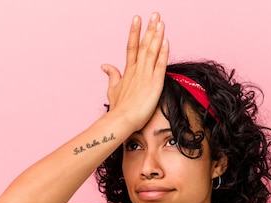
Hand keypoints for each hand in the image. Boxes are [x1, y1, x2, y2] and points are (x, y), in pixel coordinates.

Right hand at [101, 13, 168, 130]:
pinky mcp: (154, 84)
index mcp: (128, 71)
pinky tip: (166, 41)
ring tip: (160, 21)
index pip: (131, 46)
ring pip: (151, 51)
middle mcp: (136, 70)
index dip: (134, 32)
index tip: (137, 19)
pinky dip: (163, 53)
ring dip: (156, 35)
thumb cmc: (118, 109)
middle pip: (143, 45)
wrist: (121, 120)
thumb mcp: (112, 89)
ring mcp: (145, 76)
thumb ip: (111, 75)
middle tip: (154, 14)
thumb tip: (105, 65)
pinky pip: (160, 65)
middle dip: (149, 28)